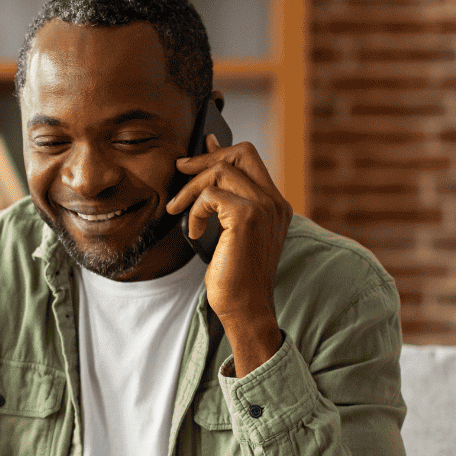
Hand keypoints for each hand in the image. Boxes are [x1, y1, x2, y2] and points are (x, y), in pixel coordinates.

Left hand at [167, 134, 291, 375]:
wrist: (246, 308)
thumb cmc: (236, 277)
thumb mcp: (233, 233)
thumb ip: (227, 202)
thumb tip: (209, 174)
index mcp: (275, 205)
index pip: (251, 159)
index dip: (222, 149)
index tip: (202, 148)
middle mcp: (274, 202)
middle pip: (241, 153)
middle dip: (206, 158)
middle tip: (181, 170)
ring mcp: (264, 207)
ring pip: (221, 171)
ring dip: (192, 188)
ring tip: (179, 209)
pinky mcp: (246, 217)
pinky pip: (210, 194)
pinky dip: (195, 210)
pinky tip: (195, 230)